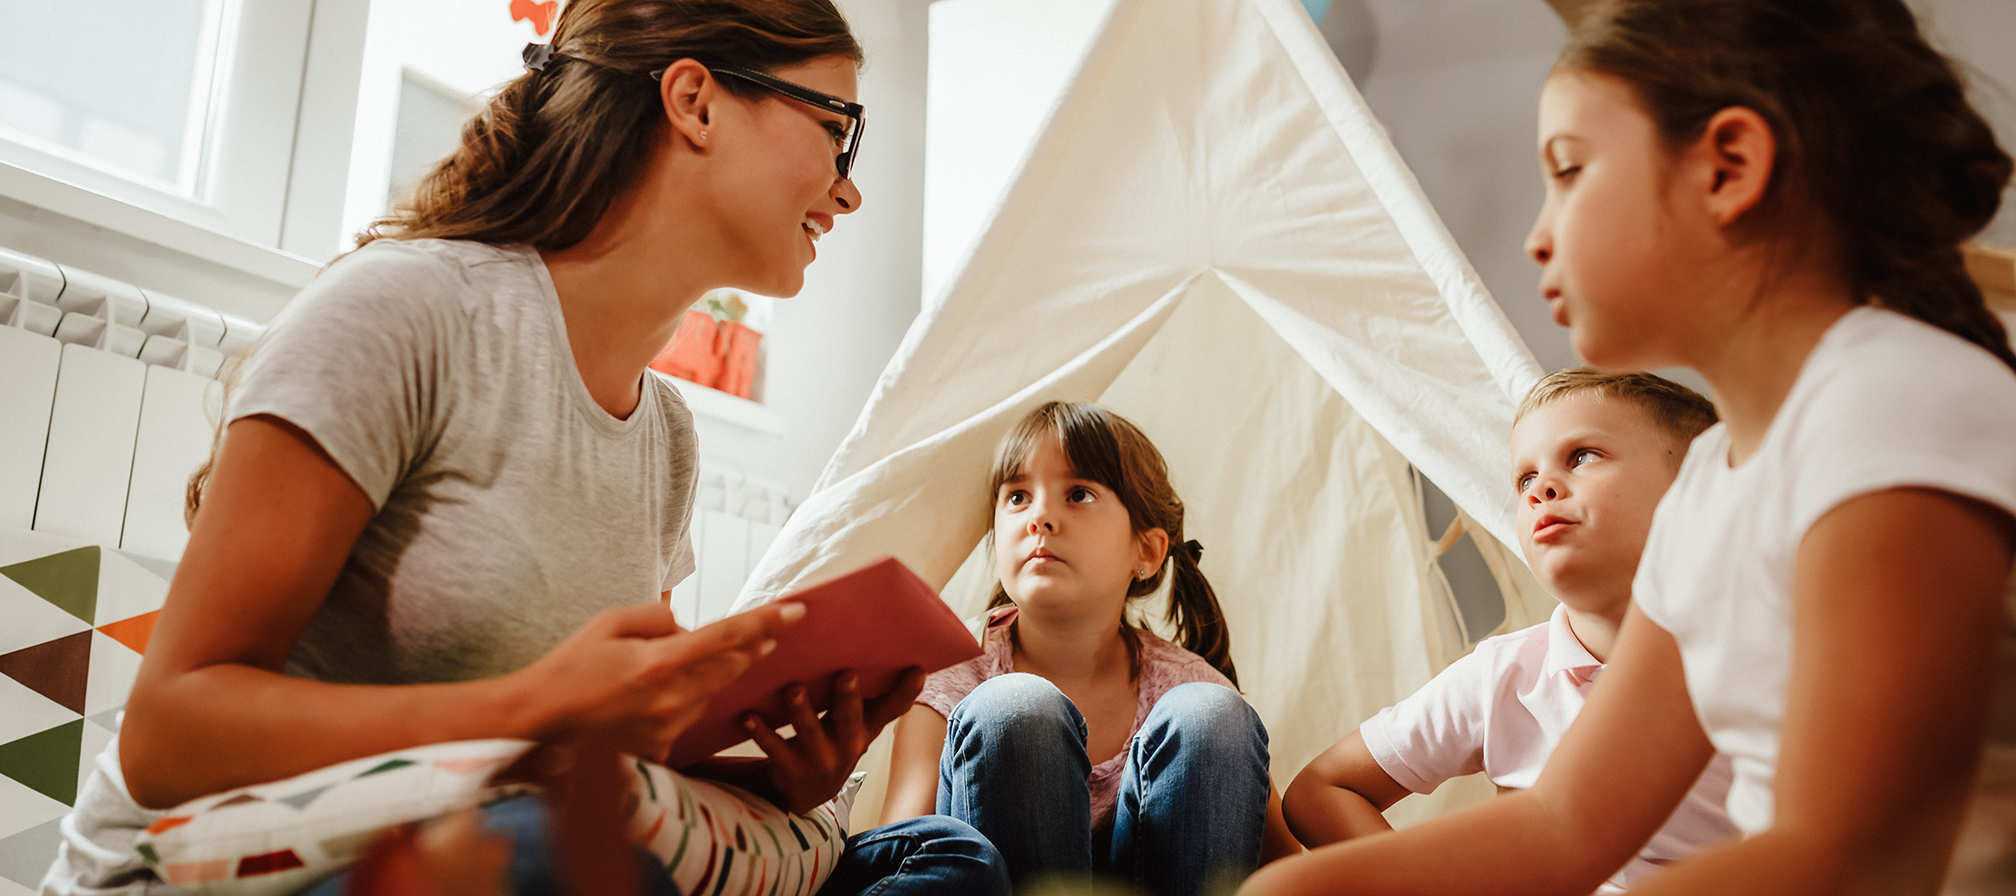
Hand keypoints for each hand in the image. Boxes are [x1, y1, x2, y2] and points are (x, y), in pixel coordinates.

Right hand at [510, 601, 805, 757]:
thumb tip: (689, 626)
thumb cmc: (570, 667)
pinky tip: (652, 697)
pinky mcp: (659, 750)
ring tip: (675, 666)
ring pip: (709, 694)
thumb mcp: (610, 622)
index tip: (798, 610)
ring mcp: (665, 729)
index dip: (765, 621)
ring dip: (709, 677)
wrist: (537, 723)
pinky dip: (682, 702)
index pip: (726, 637)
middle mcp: (669, 699)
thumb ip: (657, 617)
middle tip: (770, 633)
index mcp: (658, 663)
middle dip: (752, 648)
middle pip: (730, 668)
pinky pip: (687, 718)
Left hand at [743, 667, 926, 813]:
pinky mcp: (791, 770)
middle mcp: (848, 745)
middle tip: (846, 674)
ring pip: (809, 733)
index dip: (907, 691)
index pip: (893, 708)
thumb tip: (875, 641)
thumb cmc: (833, 738)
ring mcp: (820, 760)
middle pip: (850, 719)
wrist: (807, 792)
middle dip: (848, 698)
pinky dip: (761, 731)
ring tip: (794, 689)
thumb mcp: (855, 722)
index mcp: (867, 727)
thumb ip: (866, 694)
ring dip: (801, 711)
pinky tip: (749, 715)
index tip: (917, 669)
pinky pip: (775, 749)